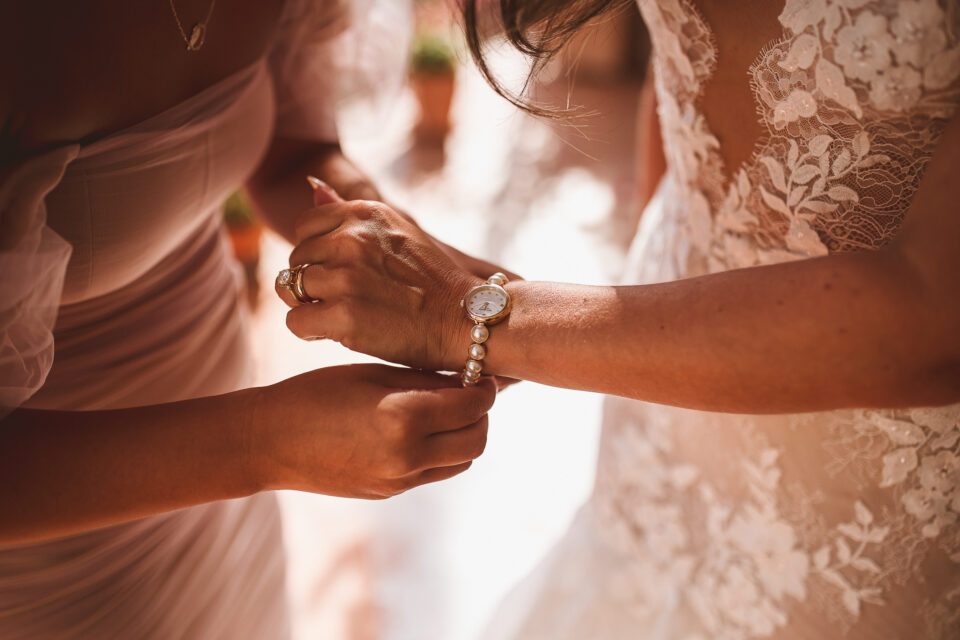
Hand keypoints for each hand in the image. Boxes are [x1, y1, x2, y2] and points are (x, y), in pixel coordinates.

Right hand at [246, 364, 496, 498]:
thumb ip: (424, 379)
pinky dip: (440, 452)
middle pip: (477, 441)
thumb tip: (465, 379)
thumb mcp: (372, 374)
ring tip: (448, 411)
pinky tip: (422, 429)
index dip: (485, 389)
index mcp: (406, 418)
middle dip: (482, 415)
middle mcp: (409, 456)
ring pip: (460, 462)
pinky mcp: (389, 492)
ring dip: (464, 436)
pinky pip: (433, 473)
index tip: (480, 374)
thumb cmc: (315, 394)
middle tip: (471, 393)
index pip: (474, 406)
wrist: (269, 441)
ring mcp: (400, 480)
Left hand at [277, 181, 483, 370]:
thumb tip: (312, 184)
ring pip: (291, 290)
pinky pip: (296, 321)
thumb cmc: (432, 280)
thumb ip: (349, 213)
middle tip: (351, 299)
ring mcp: (346, 276)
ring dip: (312, 307)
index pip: (305, 227)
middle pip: (296, 260)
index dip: (318, 255)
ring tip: (345, 315)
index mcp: (363, 212)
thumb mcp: (396, 229)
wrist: (466, 319)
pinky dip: (311, 332)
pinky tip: (338, 332)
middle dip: (314, 282)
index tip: (345, 272)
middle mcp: (351, 238)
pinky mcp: (344, 314)